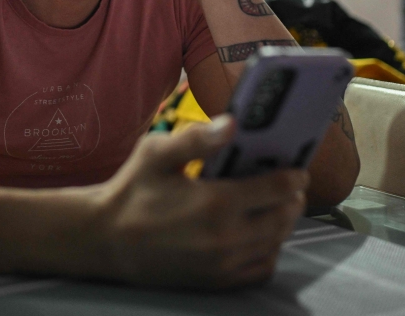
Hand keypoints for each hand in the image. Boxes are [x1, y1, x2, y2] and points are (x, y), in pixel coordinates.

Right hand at [94, 116, 307, 288]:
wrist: (106, 239)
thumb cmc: (132, 190)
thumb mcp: (157, 153)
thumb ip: (197, 138)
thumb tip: (233, 123)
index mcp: (216, 203)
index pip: (277, 190)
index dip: (294, 177)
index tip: (298, 169)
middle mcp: (226, 238)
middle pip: (284, 218)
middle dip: (293, 200)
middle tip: (291, 186)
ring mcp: (223, 265)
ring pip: (275, 244)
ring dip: (282, 224)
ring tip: (276, 206)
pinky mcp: (216, 282)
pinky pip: (261, 268)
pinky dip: (268, 251)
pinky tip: (258, 234)